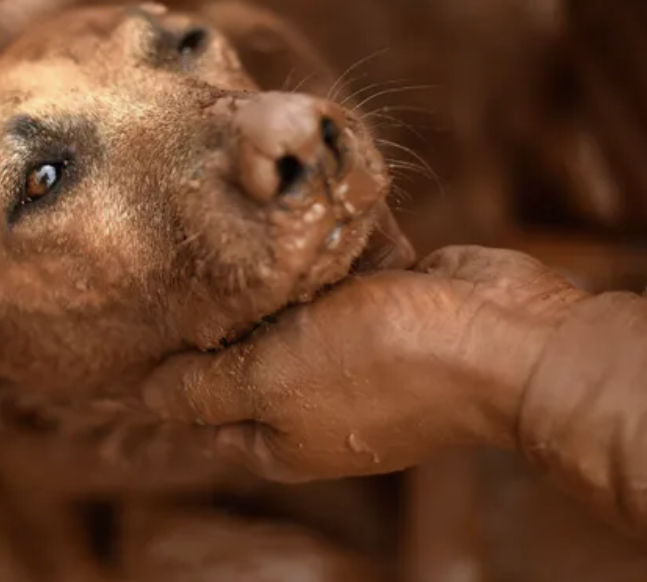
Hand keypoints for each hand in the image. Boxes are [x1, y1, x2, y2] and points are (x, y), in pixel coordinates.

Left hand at [139, 247, 588, 482]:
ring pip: (295, 305)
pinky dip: (332, 246)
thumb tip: (142, 396)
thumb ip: (204, 388)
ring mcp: (360, 352)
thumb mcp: (270, 380)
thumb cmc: (382, 363)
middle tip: (189, 248)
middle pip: (248, 352)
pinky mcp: (394, 303)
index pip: (203, 410)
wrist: (503, 337)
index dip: (173, 367)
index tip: (146, 309)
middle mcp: (318, 400)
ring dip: (278, 268)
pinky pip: (344, 271)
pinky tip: (308, 208)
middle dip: (227, 305)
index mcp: (284, 438)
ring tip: (242, 217)